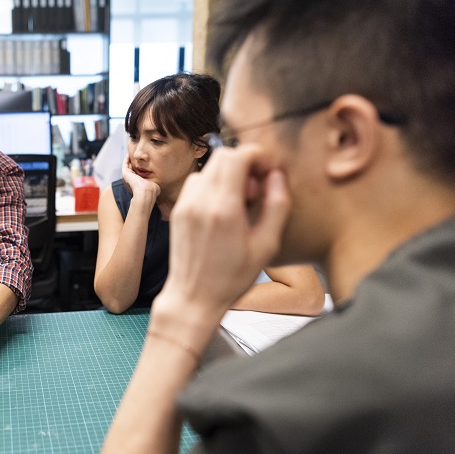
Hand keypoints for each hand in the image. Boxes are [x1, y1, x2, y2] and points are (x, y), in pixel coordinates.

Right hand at [121, 155, 159, 199]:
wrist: (146, 191)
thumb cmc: (151, 190)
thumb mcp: (155, 186)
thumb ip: (155, 184)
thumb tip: (157, 184)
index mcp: (138, 183)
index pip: (138, 173)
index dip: (140, 167)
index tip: (143, 161)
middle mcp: (132, 180)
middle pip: (132, 169)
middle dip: (134, 162)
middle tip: (136, 155)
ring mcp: (128, 176)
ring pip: (127, 166)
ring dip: (129, 159)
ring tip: (131, 152)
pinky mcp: (125, 173)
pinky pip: (125, 164)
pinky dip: (126, 158)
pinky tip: (129, 153)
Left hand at [154, 145, 289, 323]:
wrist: (193, 297)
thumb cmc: (231, 278)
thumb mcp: (266, 246)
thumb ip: (276, 206)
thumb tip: (276, 176)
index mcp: (224, 208)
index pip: (237, 156)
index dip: (257, 156)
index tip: (267, 171)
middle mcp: (200, 201)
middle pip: (222, 156)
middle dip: (243, 163)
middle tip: (255, 190)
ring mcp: (185, 205)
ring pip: (208, 168)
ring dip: (227, 174)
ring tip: (239, 202)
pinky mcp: (177, 211)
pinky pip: (196, 183)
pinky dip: (211, 185)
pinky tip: (222, 208)